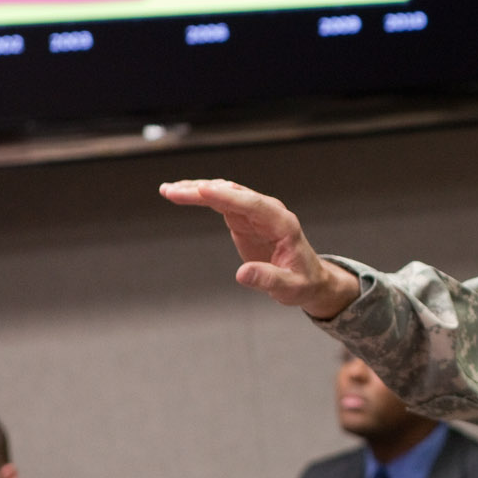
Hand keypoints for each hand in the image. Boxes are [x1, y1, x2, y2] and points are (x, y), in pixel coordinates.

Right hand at [159, 178, 360, 318]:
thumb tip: (242, 274)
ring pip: (225, 193)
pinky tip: (181, 194)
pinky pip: (221, 202)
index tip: (202, 190)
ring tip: (168, 190)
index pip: (253, 204)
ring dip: (197, 189)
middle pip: (234, 194)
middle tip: (172, 192)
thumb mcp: (289, 287)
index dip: (227, 196)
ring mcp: (256, 213)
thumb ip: (267, 279)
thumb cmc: (302, 282)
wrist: (309, 279)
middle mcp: (269, 212)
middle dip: (203, 190)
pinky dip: (201, 197)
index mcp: (282, 224)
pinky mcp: (244, 219)